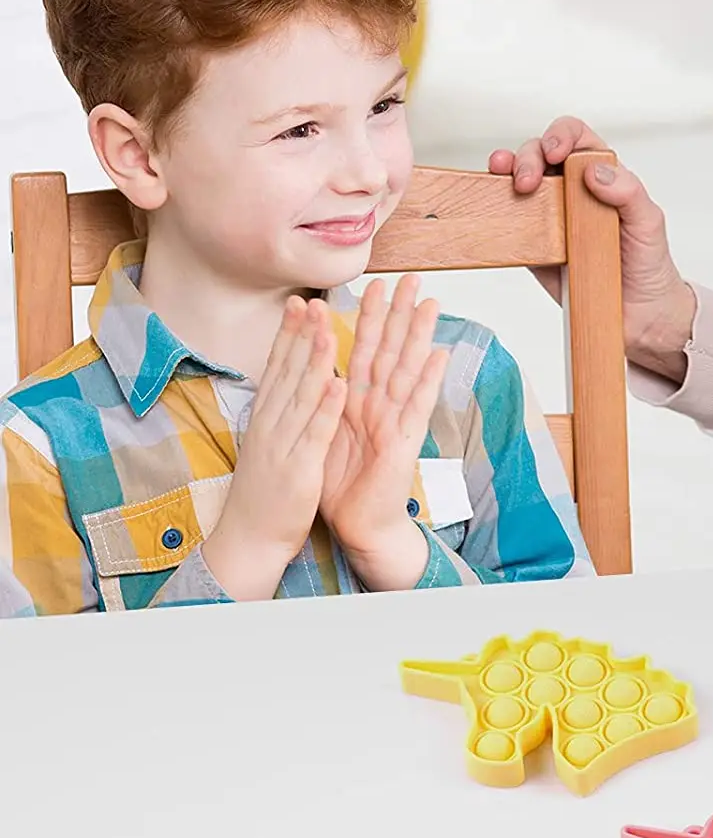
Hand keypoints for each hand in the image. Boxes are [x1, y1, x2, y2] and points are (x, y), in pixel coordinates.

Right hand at [203, 296, 346, 600]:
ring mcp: (281, 445)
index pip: (277, 367)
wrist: (249, 538)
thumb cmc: (264, 490)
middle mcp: (270, 425)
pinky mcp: (298, 468)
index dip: (288, 334)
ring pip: (300, 395)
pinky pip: (315, 433)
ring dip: (314, 359)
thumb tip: (284, 381)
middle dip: (300, 334)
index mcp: (265, 418)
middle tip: (311, 299)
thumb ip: (277, 412)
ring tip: (328, 327)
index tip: (299, 302)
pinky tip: (338, 383)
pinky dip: (326, 408)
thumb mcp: (268, 442)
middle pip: (286, 372)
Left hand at [320, 274, 448, 589]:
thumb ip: (332, 402)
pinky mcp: (405, 443)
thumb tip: (329, 369)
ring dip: (419, 337)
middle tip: (412, 279)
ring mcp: (396, 421)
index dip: (370, 318)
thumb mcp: (329, 434)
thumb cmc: (344, 483)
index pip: (365, 351)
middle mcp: (381, 406)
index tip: (375, 285)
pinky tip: (439, 356)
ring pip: (408, 370)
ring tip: (431, 305)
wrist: (359, 526)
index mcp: (358, 402)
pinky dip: (427, 382)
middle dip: (400, 314)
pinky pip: (416, 408)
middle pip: (392, 351)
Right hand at [489, 116, 697, 379]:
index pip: (577, 139)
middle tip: (528, 181)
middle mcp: (573, 190)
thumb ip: (628, 192)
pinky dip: (499, 208)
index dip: (561, 135)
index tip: (556, 152)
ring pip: (519, 181)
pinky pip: (512, 223)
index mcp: (602, 175)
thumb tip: (594, 172)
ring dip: (505, 171)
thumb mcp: (649, 222)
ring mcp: (551, 217)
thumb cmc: (649, 262)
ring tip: (503, 177)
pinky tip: (495, 204)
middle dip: (528, 157)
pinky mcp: (536, 247)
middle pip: (540, 154)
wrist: (641, 315)